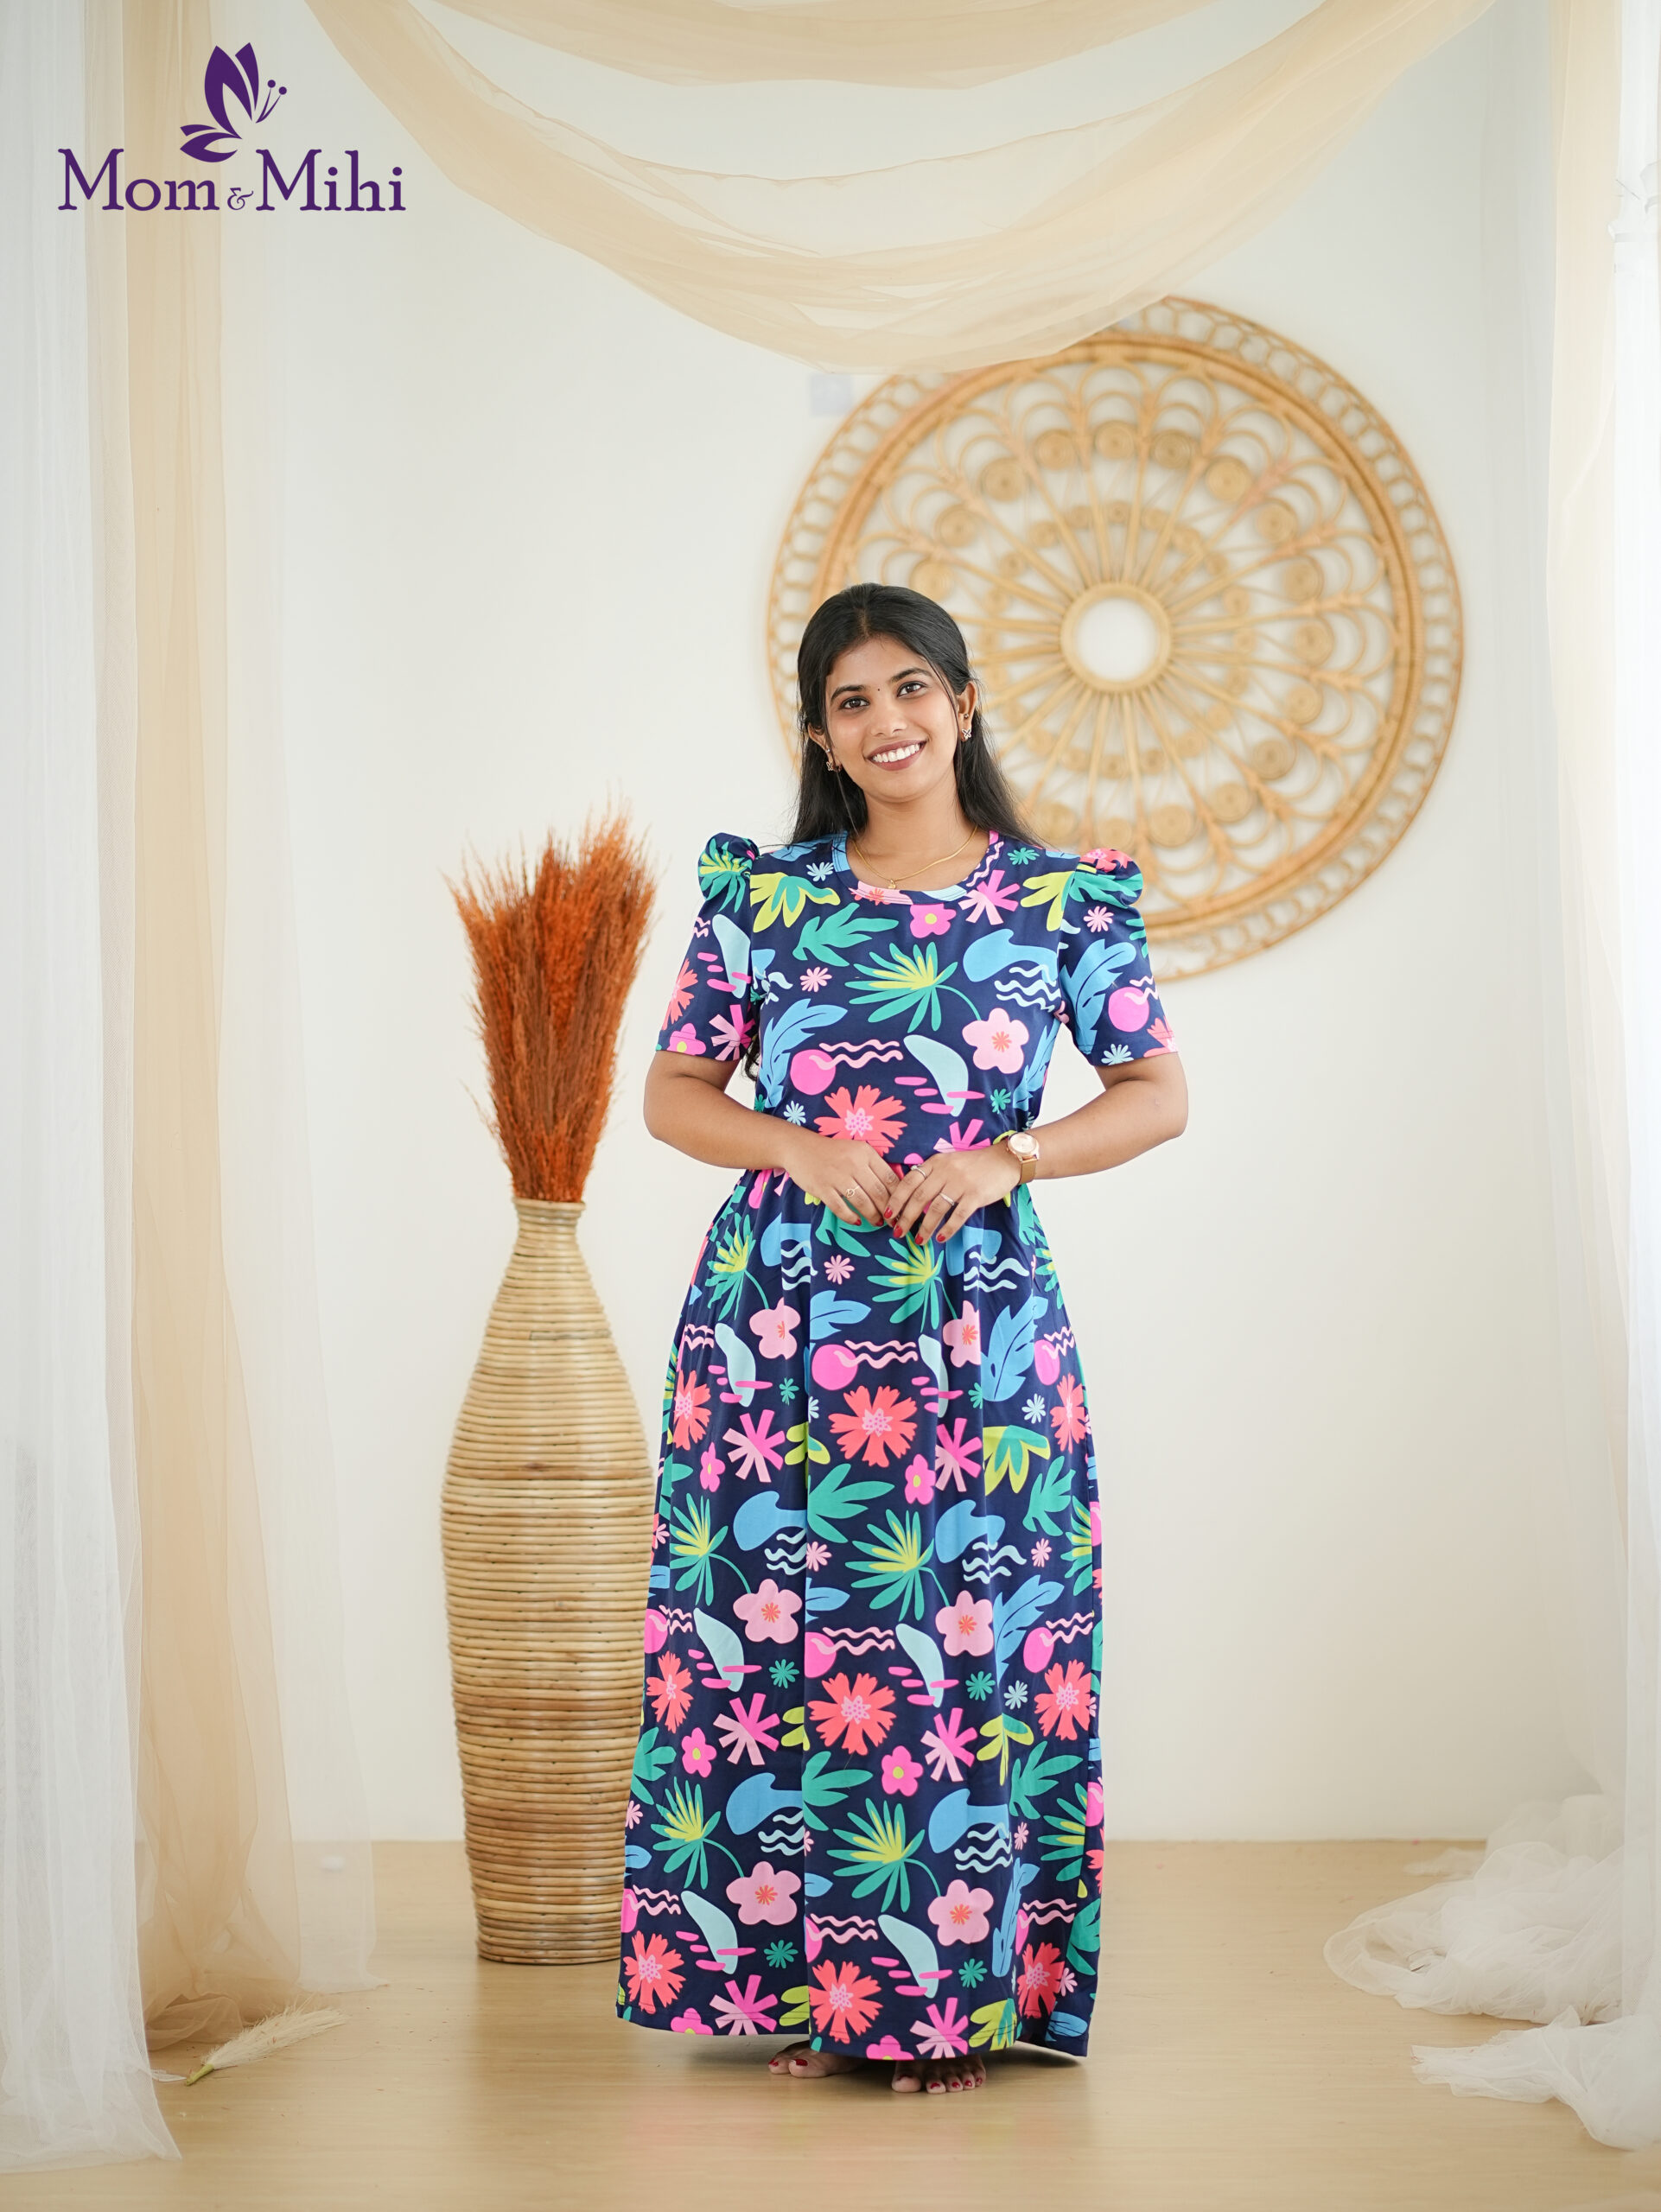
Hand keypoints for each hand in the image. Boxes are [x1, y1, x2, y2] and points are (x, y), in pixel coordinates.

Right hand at [777, 1128, 899, 1227]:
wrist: (799, 1147)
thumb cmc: (832, 1152)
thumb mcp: (856, 1150)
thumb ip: (874, 1165)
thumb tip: (894, 1189)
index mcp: (865, 1153)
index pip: (889, 1177)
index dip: (899, 1196)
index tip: (902, 1207)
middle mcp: (853, 1163)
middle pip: (878, 1192)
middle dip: (888, 1210)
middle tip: (892, 1221)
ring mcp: (836, 1176)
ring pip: (862, 1202)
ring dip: (872, 1216)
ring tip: (877, 1223)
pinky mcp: (822, 1188)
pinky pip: (840, 1208)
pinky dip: (850, 1217)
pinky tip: (856, 1221)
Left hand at [885, 1143, 1021, 1244]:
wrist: (1004, 1160)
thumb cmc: (974, 1165)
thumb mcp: (949, 1162)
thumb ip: (931, 1175)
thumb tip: (910, 1195)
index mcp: (936, 1163)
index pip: (909, 1181)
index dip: (896, 1199)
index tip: (887, 1215)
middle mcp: (945, 1172)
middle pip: (919, 1197)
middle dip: (905, 1217)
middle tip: (897, 1233)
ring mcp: (961, 1183)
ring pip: (936, 1208)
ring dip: (925, 1227)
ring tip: (918, 1240)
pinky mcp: (976, 1195)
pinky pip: (958, 1215)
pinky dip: (948, 1229)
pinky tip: (941, 1238)